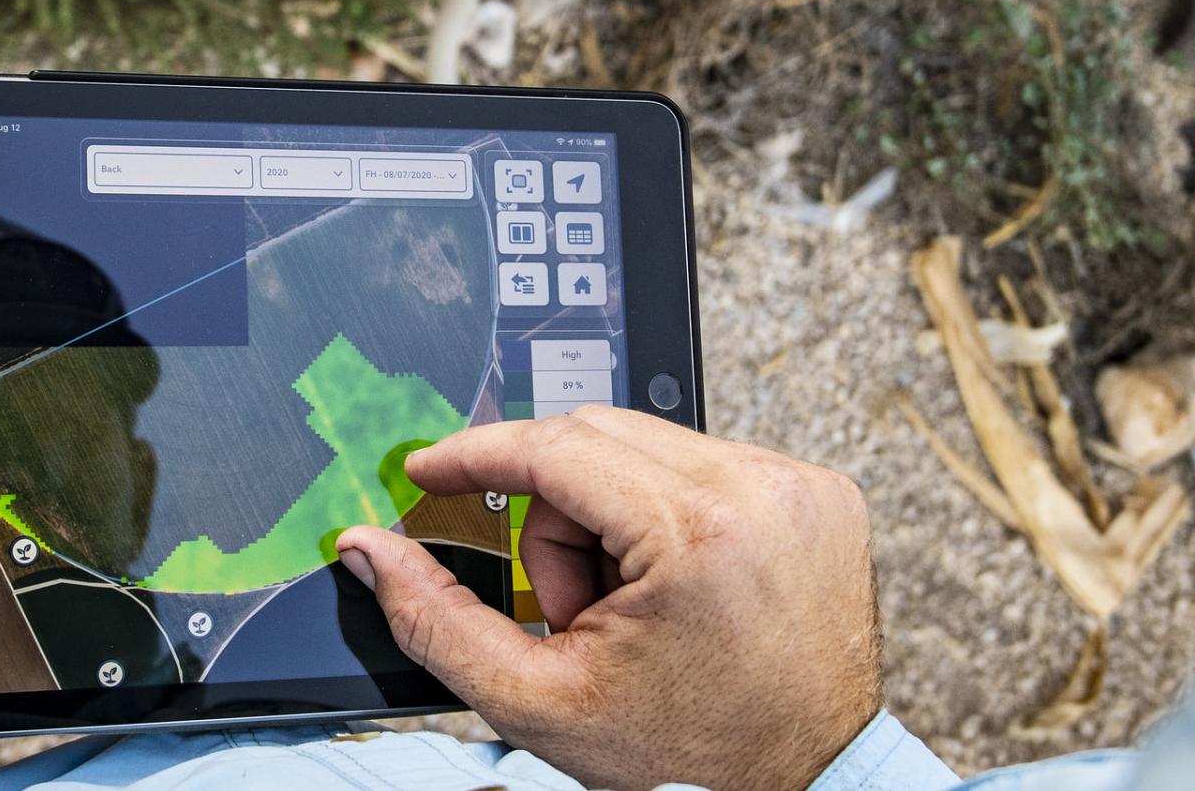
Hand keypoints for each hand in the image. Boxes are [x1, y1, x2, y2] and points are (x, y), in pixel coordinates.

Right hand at [335, 406, 881, 790]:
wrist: (807, 785)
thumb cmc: (693, 756)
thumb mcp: (541, 701)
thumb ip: (438, 620)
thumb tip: (372, 551)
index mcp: (700, 532)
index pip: (556, 448)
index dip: (476, 455)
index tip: (428, 468)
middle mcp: (762, 489)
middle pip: (595, 438)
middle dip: (554, 517)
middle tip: (569, 608)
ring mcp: (801, 486)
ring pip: (649, 446)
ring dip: (613, 516)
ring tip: (634, 611)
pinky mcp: (822, 492)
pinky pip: (708, 464)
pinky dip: (671, 515)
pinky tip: (681, 590)